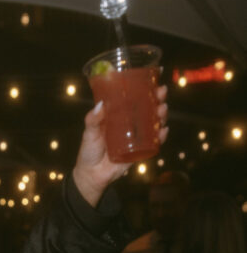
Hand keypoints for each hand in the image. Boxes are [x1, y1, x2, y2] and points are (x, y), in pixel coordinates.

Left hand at [73, 86, 167, 207]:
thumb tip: (101, 105)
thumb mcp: (89, 133)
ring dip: (162, 115)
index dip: (145, 88)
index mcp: (119, 115)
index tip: (154, 77)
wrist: (92, 175)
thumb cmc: (89, 151)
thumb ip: (93, 120)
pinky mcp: (140, 152)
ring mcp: (137, 137)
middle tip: (162, 92)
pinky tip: (164, 131)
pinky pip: (154, 143)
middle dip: (158, 99)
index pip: (134, 98)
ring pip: (154, 123)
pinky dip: (161, 137)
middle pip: (148, 108)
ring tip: (162, 110)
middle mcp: (130, 124)